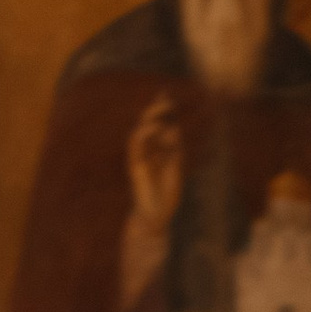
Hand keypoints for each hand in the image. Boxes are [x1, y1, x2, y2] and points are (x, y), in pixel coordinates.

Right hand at [125, 95, 182, 231]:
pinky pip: (136, 143)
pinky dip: (145, 132)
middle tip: (167, 98)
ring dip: (152, 117)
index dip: (161, 110)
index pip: (159, 126)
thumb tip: (173, 127)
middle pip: (149, 123)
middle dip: (157, 110)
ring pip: (141, 129)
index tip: (167, 95)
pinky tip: (156, 126)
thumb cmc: (167, 195)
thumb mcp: (176, 167)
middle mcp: (148, 150)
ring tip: (164, 108)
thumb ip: (175, 149)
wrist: (157, 216)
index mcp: (158, 150)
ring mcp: (140, 155)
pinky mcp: (135, 162)